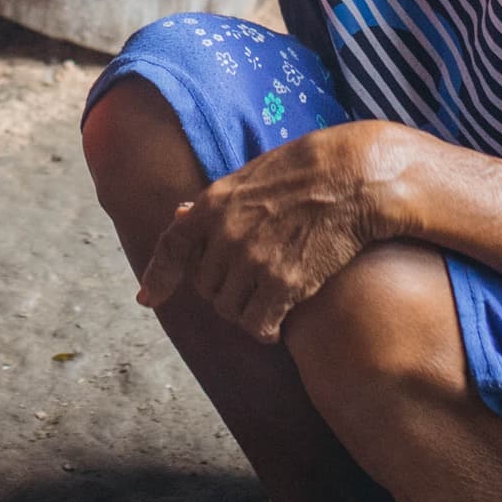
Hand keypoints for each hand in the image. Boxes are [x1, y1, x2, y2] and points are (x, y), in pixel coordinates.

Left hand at [134, 125, 396, 341]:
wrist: (352, 178)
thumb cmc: (307, 171)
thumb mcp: (251, 176)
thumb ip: (217, 203)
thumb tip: (180, 215)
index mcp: (214, 204)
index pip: (172, 246)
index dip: (157, 276)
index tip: (148, 299)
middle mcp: (226, 234)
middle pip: (206, 287)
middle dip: (223, 292)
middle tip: (247, 289)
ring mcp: (253, 260)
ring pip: (229, 311)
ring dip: (245, 312)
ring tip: (264, 305)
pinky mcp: (283, 283)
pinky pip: (258, 325)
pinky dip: (265, 330)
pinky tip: (277, 325)